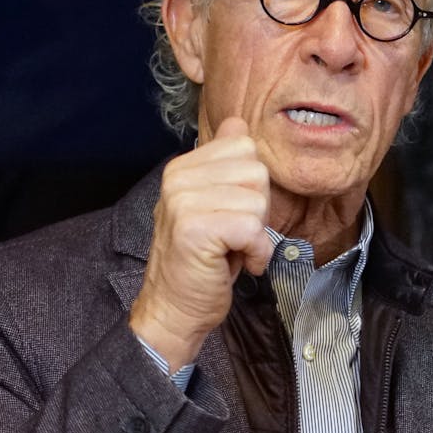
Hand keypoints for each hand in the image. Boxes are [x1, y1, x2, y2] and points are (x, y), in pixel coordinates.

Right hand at [129, 117, 271, 372]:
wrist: (174, 309)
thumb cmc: (203, 259)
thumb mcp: (215, 204)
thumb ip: (225, 164)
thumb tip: (238, 123)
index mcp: (182, 167)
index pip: (245, 146)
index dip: (252, 185)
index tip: (232, 211)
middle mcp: (178, 178)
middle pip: (257, 172)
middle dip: (257, 208)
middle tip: (232, 234)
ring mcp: (183, 201)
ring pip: (257, 200)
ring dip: (256, 233)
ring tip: (231, 249)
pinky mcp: (194, 228)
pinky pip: (252, 228)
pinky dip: (256, 252)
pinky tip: (237, 264)